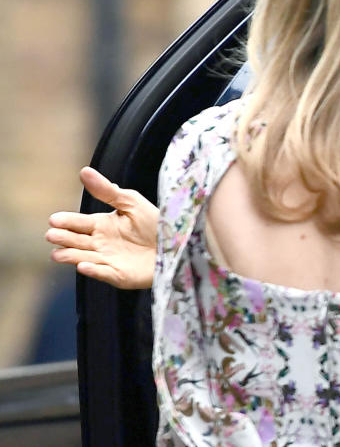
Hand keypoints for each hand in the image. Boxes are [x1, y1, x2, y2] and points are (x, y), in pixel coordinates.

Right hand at [46, 167, 157, 288]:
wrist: (180, 244)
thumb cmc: (157, 223)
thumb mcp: (132, 203)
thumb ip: (108, 191)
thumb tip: (84, 171)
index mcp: (102, 225)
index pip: (78, 223)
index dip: (66, 221)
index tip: (54, 220)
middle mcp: (101, 244)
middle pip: (76, 241)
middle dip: (62, 239)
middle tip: (52, 235)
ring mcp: (108, 260)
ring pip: (83, 258)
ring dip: (70, 256)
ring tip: (58, 254)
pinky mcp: (120, 276)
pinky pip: (104, 274)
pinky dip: (93, 271)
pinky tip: (83, 266)